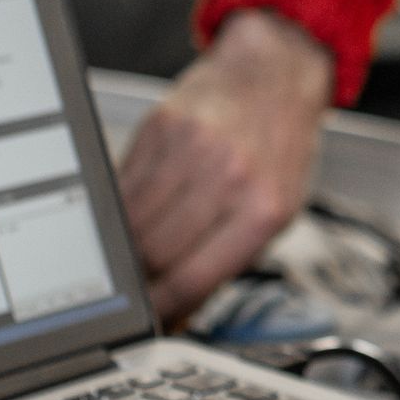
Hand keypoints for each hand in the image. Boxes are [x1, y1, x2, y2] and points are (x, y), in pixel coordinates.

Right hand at [118, 9, 332, 326]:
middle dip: (139, 285)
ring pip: (132, 224)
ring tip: (129, 264)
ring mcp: (189, 150)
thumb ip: (232, 260)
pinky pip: (123, 187)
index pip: (193, 278)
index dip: (162, 311)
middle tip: (134, 297)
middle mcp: (226, 178)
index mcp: (262, 209)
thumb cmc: (281, 146)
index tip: (148, 325)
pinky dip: (119, 214)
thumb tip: (183, 310)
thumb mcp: (279, 211)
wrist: (274, 73)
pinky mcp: (158, 128)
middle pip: (155, 255)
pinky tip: (127, 223)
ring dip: (124, 253)